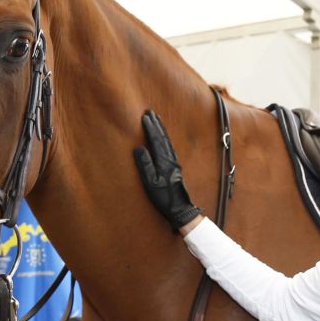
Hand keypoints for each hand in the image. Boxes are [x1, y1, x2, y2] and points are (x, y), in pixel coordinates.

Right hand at [134, 110, 202, 231]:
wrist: (180, 208)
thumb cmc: (163, 198)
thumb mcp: (150, 183)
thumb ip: (145, 165)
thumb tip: (139, 148)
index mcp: (164, 161)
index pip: (156, 140)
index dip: (150, 128)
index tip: (145, 116)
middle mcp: (171, 159)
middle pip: (163, 137)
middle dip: (156, 124)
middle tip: (150, 112)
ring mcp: (174, 163)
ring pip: (167, 141)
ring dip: (161, 129)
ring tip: (156, 120)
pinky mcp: (175, 167)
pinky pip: (169, 147)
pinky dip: (165, 138)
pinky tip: (163, 137)